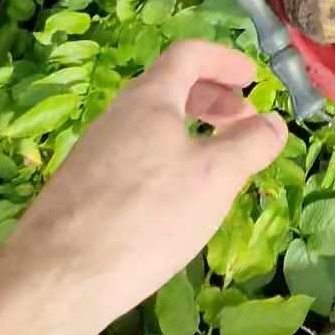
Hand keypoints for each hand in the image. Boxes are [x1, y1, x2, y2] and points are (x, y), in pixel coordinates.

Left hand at [0, 40, 286, 334]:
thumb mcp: (215, 178)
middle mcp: (116, 118)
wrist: (59, 278)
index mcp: (148, 100)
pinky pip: (134, 159)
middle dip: (212, 100)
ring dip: (190, 134)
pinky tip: (177, 204)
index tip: (252, 78)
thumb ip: (250, 146)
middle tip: (243, 123)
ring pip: (150, 128)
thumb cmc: (147, 215)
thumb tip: (275, 123)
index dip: (224, 60)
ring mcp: (95, 154)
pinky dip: (166, 162)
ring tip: (216, 167)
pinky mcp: (84, 191)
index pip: (188, 56)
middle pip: (168, 90)